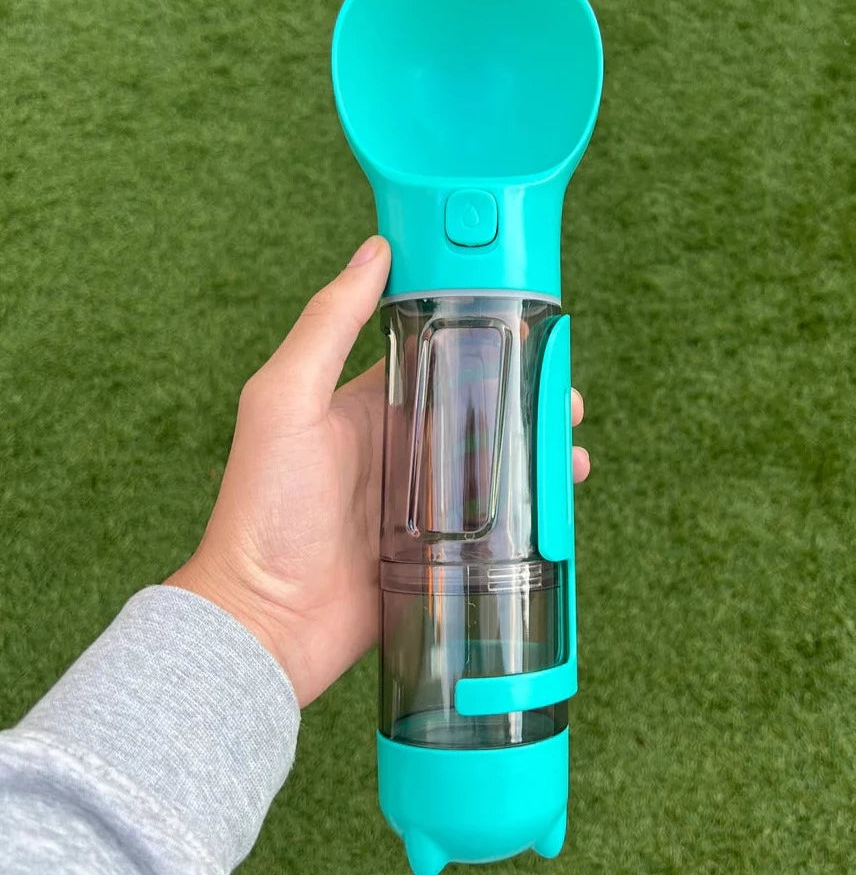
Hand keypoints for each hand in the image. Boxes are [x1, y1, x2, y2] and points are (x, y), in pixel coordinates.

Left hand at [168, 236, 589, 705]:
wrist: (268, 624)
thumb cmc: (264, 509)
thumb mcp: (285, 400)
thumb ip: (328, 325)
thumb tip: (374, 250)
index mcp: (368, 404)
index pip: (437, 357)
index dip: (482, 336)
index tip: (527, 321)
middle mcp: (402, 447)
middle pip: (481, 408)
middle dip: (527, 396)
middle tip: (566, 395)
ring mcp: (425, 502)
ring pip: (498, 461)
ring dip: (539, 447)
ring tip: (572, 448)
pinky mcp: (441, 549)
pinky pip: (498, 519)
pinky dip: (532, 506)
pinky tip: (558, 500)